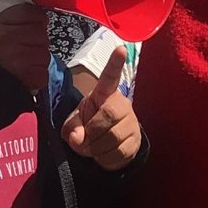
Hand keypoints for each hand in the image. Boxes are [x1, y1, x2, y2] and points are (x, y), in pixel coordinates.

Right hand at [0, 4, 50, 90]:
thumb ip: (8, 20)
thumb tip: (31, 17)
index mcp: (3, 24)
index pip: (31, 13)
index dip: (35, 19)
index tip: (32, 24)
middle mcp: (15, 38)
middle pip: (40, 33)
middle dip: (35, 41)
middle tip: (21, 49)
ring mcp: (25, 57)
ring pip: (44, 54)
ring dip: (36, 60)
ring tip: (19, 65)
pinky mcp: (32, 76)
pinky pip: (43, 73)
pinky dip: (36, 76)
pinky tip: (22, 77)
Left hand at [62, 47, 141, 170]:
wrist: (105, 147)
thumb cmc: (88, 126)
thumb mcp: (74, 123)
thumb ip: (72, 127)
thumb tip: (78, 137)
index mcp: (104, 94)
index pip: (109, 76)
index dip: (115, 63)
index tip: (120, 48)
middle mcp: (121, 105)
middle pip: (109, 115)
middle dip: (92, 132)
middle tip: (84, 139)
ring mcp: (131, 123)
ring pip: (113, 137)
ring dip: (96, 149)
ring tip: (92, 148)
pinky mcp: (136, 142)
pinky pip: (118, 153)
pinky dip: (104, 159)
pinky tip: (103, 154)